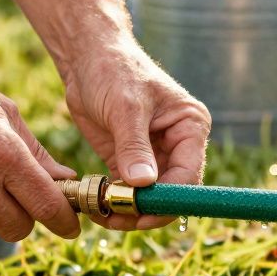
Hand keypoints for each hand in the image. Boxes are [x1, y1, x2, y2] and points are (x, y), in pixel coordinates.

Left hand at [63, 36, 210, 229]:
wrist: (87, 58)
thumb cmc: (113, 70)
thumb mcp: (125, 106)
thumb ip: (134, 146)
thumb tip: (143, 184)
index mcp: (190, 126)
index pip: (189, 173)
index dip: (168, 197)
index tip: (142, 211)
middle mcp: (178, 144)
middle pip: (172, 192)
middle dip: (147, 208)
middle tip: (117, 217)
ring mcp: (154, 155)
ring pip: (149, 197)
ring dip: (128, 211)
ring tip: (101, 214)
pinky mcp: (129, 162)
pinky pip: (128, 193)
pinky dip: (114, 203)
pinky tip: (96, 207)